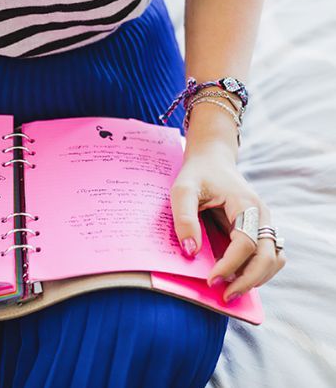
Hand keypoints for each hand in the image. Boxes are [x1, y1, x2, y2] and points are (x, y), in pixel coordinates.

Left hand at [170, 147, 285, 302]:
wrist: (212, 160)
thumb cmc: (197, 175)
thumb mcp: (182, 190)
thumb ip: (184, 218)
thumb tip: (191, 251)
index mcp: (245, 204)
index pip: (245, 242)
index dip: (230, 265)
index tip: (210, 280)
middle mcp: (261, 215)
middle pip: (268, 256)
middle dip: (248, 281)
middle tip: (225, 297)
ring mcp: (264, 223)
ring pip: (274, 259)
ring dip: (256, 279)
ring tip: (231, 292)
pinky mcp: (260, 230)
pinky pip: (268, 256)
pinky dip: (257, 272)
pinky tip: (236, 280)